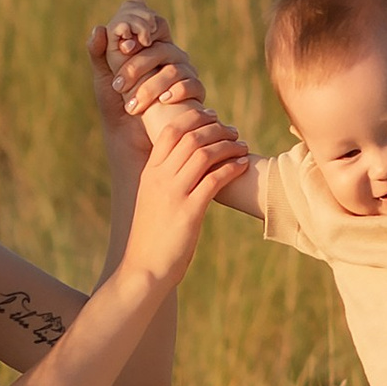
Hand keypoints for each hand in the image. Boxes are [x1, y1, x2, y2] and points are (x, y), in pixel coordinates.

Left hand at [90, 0, 207, 161]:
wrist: (131, 137)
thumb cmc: (117, 103)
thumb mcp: (104, 78)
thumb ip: (100, 53)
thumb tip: (99, 29)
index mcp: (152, 46)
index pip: (155, 24)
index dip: (143, 29)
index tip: (123, 47)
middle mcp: (172, 56)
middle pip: (161, 48)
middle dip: (137, 66)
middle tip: (117, 86)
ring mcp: (186, 73)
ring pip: (174, 69)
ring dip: (150, 87)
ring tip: (131, 106)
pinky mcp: (195, 93)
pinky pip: (192, 85)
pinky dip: (177, 91)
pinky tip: (163, 101)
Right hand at [117, 105, 246, 286]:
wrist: (144, 268)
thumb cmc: (152, 238)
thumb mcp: (153, 201)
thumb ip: (166, 181)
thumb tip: (186, 166)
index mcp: (150, 172)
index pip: (170, 130)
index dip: (194, 118)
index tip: (213, 117)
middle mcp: (160, 178)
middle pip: (191, 137)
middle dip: (216, 128)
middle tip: (233, 131)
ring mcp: (174, 194)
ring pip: (204, 154)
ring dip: (228, 145)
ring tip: (242, 146)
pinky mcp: (189, 212)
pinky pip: (214, 180)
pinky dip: (232, 168)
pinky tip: (243, 165)